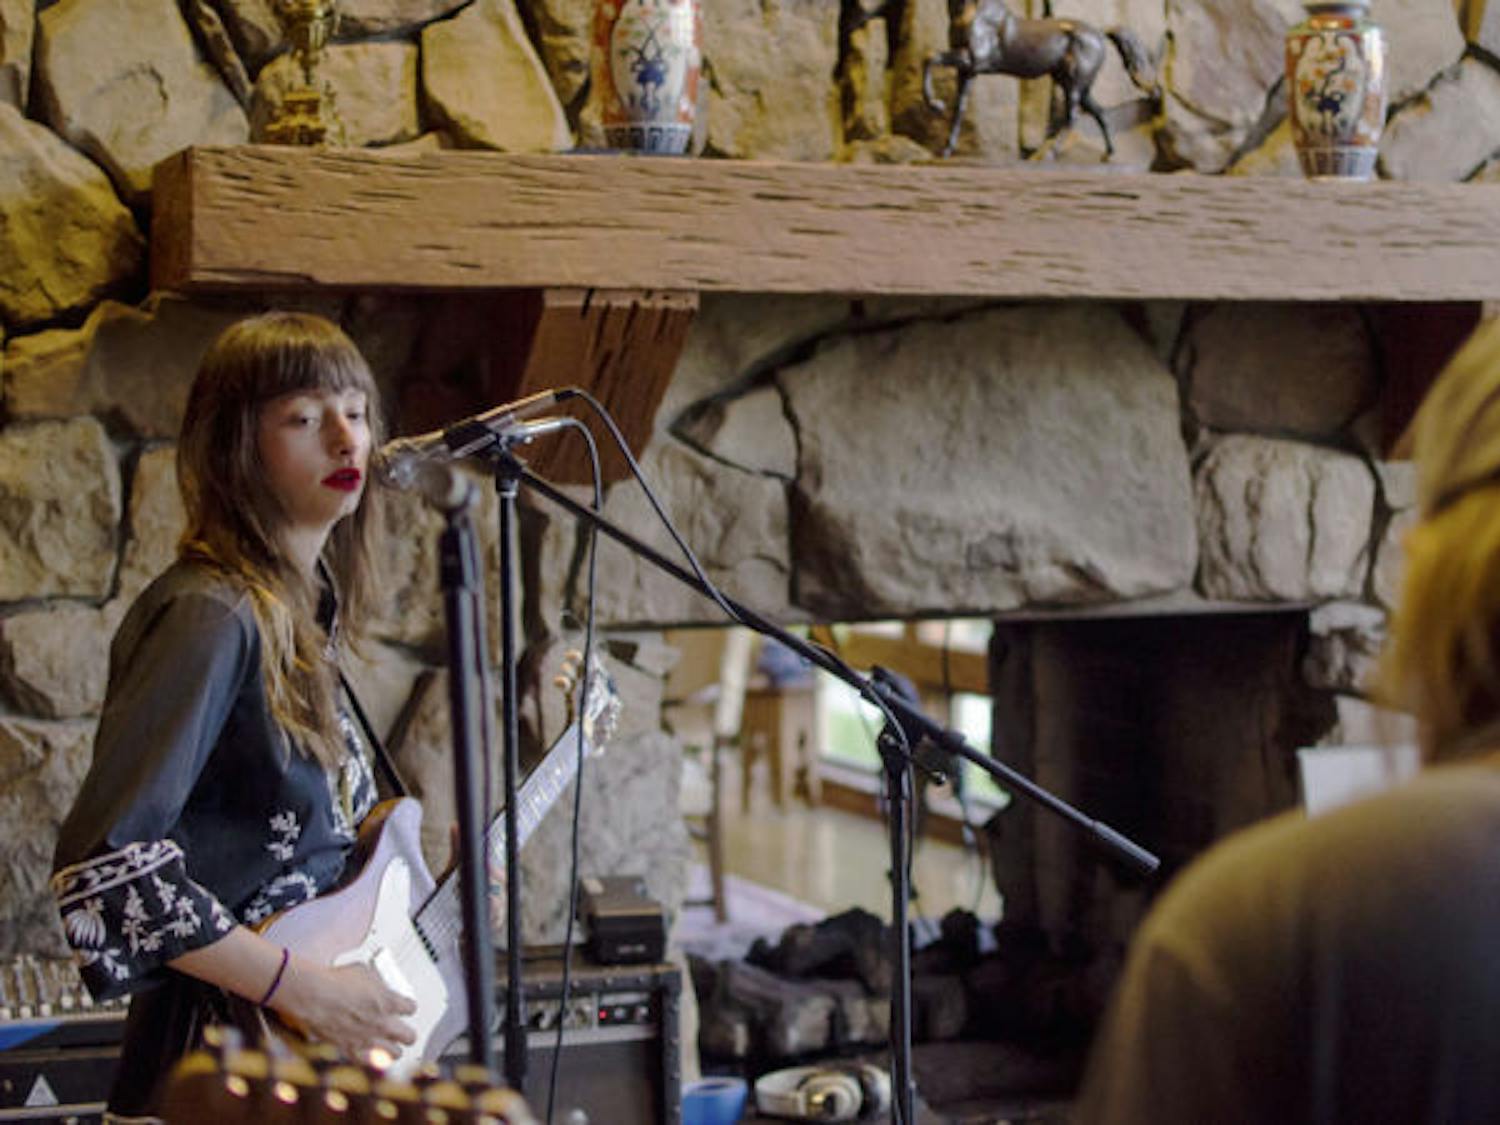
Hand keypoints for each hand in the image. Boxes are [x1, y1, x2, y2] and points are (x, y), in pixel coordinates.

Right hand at [270, 958, 417, 1059]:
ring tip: (392, 1047)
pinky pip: (367, 1061)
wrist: (314, 996)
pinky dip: (370, 1059)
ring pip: (395, 1054)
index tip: (404, 1007)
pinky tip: (370, 1055)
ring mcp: (368, 1039)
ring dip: (394, 1049)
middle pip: (409, 1036)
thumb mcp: (363, 971)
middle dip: (407, 1033)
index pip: (411, 1008)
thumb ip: (376, 982)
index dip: (408, 1007)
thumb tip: (376, 982)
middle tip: (403, 1031)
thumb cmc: (335, 981)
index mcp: (389, 1002)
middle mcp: (383, 1023)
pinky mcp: (350, 1050)